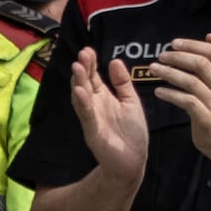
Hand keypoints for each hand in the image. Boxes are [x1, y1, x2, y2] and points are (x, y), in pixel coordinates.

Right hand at [73, 50, 151, 179]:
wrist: (133, 161)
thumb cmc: (131, 132)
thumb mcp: (130, 102)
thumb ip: (123, 83)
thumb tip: (115, 61)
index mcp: (103, 97)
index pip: (93, 77)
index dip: (91, 64)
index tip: (89, 49)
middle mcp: (94, 105)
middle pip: (85, 83)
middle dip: (83, 68)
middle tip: (83, 53)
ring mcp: (91, 118)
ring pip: (82, 97)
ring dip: (79, 82)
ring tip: (78, 67)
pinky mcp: (93, 131)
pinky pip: (87, 115)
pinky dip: (83, 103)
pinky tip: (81, 92)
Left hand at [133, 36, 210, 163]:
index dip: (193, 45)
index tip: (174, 43)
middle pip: (202, 65)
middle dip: (179, 57)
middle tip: (162, 56)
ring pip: (192, 82)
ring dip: (170, 73)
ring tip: (154, 69)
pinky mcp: (206, 118)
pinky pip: (187, 102)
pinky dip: (171, 95)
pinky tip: (158, 92)